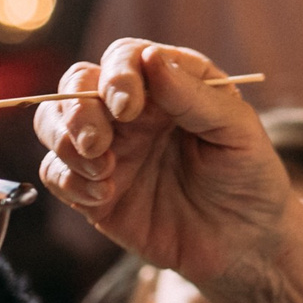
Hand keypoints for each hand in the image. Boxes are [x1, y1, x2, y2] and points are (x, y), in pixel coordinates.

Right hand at [33, 39, 288, 282]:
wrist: (246, 244)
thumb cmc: (249, 178)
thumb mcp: (237, 132)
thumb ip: (195, 97)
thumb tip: (152, 59)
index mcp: (167, 86)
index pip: (123, 58)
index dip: (117, 75)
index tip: (128, 107)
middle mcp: (131, 113)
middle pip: (76, 84)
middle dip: (78, 110)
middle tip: (100, 143)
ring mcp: (109, 150)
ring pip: (53, 123)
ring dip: (66, 142)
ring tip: (102, 170)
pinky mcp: (93, 190)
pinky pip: (55, 173)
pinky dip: (69, 181)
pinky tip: (103, 196)